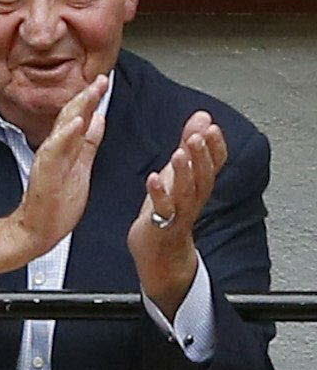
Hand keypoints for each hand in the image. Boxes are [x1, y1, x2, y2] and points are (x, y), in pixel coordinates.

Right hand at [0, 76, 108, 278]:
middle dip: (87, 97)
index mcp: (65, 149)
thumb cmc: (56, 206)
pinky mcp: (45, 174)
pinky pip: (56, 151)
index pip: (78, 118)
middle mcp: (55, 151)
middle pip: (71, 117)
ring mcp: (49, 161)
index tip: (103, 82)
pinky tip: (76, 122)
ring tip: (91, 91)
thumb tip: (98, 119)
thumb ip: (87, 143)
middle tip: (101, 79)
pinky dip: (66, 135)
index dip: (91, 100)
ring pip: (64, 128)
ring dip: (78, 108)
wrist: (35, 232)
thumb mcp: (80, 167)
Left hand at [129, 110, 225, 319]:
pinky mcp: (161, 225)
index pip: (217, 162)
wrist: (158, 252)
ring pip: (187, 192)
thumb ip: (189, 144)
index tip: (212, 127)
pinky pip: (162, 210)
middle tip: (197, 136)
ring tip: (179, 153)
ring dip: (184, 172)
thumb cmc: (169, 210)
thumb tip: (202, 116)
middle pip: (204, 175)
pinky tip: (153, 178)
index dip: (216, 146)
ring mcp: (179, 213)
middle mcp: (195, 198)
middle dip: (202, 155)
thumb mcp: (181, 173)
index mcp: (201, 184)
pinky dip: (159, 194)